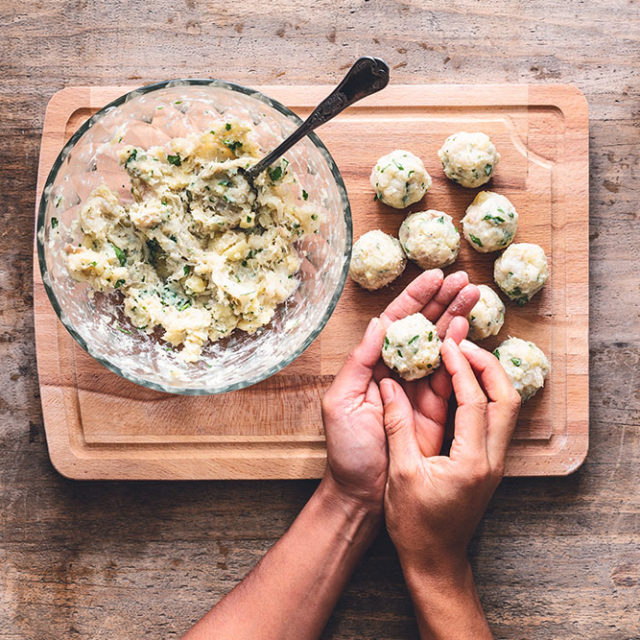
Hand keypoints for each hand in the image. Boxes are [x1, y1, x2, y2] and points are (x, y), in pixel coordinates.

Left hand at [321, 270, 479, 511]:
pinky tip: (470, 330)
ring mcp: (417, 388)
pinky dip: (461, 352)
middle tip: (464, 280)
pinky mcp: (436, 407)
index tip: (434, 277)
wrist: (364, 493)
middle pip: (422, 328)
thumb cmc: (346, 450)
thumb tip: (378, 323)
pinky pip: (450, 375)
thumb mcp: (341, 402)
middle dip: (442, 301)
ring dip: (456, 319)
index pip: (395, 323)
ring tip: (474, 295)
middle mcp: (395, 370)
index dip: (415, 299)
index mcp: (371, 365)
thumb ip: (359, 362)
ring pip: (439, 345)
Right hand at [382, 338, 520, 574]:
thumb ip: (396, 426)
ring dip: (490, 378)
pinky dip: (485, 394)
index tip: (447, 346)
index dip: (461, 368)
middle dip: (488, 365)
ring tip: (463, 357)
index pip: (475, 402)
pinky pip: (497, 419)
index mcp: (470, 462)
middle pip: (507, 399)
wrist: (435, 559)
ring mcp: (495, 463)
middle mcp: (492, 460)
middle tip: (462, 344)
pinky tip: (463, 384)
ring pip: (508, 408)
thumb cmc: (415, 525)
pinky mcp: (489, 464)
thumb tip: (388, 386)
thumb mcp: (400, 473)